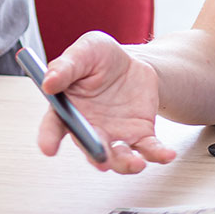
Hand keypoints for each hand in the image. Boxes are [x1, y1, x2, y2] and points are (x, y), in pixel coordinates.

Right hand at [35, 31, 176, 174]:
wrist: (133, 63)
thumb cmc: (101, 57)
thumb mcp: (84, 50)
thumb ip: (65, 66)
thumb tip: (48, 82)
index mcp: (68, 108)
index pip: (53, 125)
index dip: (48, 138)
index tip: (48, 148)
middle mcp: (90, 127)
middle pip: (89, 147)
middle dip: (95, 156)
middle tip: (100, 160)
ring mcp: (115, 135)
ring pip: (118, 156)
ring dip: (125, 163)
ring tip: (135, 163)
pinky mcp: (139, 135)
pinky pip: (148, 149)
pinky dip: (157, 154)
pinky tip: (166, 154)